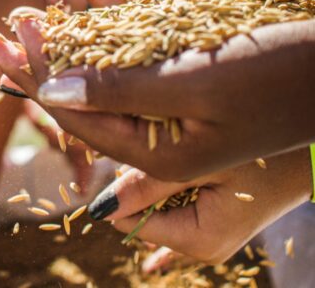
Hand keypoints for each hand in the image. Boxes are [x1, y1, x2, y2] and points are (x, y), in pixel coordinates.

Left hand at [0, 16, 314, 180]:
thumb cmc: (275, 75)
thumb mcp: (195, 86)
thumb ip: (121, 90)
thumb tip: (53, 90)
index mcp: (155, 154)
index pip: (75, 114)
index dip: (35, 75)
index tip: (3, 39)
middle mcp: (156, 138)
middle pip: (78, 98)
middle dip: (33, 65)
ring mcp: (167, 112)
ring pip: (99, 78)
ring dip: (58, 48)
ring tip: (18, 23)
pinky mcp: (180, 85)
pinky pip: (128, 63)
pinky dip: (98, 38)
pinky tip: (71, 15)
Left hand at [88, 148, 310, 264]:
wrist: (311, 157)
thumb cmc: (261, 156)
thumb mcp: (200, 166)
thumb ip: (147, 186)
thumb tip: (98, 208)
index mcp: (197, 239)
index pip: (128, 220)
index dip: (111, 187)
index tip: (97, 153)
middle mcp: (201, 246)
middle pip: (141, 213)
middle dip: (129, 182)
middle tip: (120, 144)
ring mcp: (210, 235)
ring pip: (157, 205)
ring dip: (147, 180)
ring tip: (144, 147)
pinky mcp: (215, 220)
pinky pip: (175, 211)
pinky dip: (161, 194)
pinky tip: (148, 207)